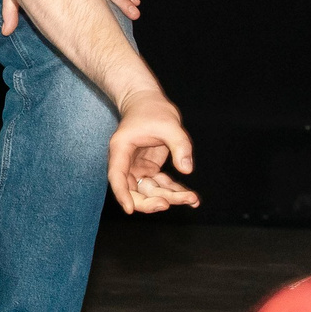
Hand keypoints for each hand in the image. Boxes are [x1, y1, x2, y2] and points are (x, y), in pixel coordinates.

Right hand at [107, 92, 197, 213]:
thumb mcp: (169, 124)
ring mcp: (138, 168)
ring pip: (150, 191)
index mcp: (121, 149)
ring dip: (170, 197)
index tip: (129, 210)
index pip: (117, 176)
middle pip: (133, 190)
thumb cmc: (153, 108)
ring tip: (193, 199)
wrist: (148, 101)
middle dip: (151, 201)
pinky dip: (175, 191)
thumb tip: (187, 169)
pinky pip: (161, 186)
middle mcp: (126, 163)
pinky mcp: (149, 169)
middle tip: (169, 204)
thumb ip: (179, 145)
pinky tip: (191, 197)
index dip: (121, 194)